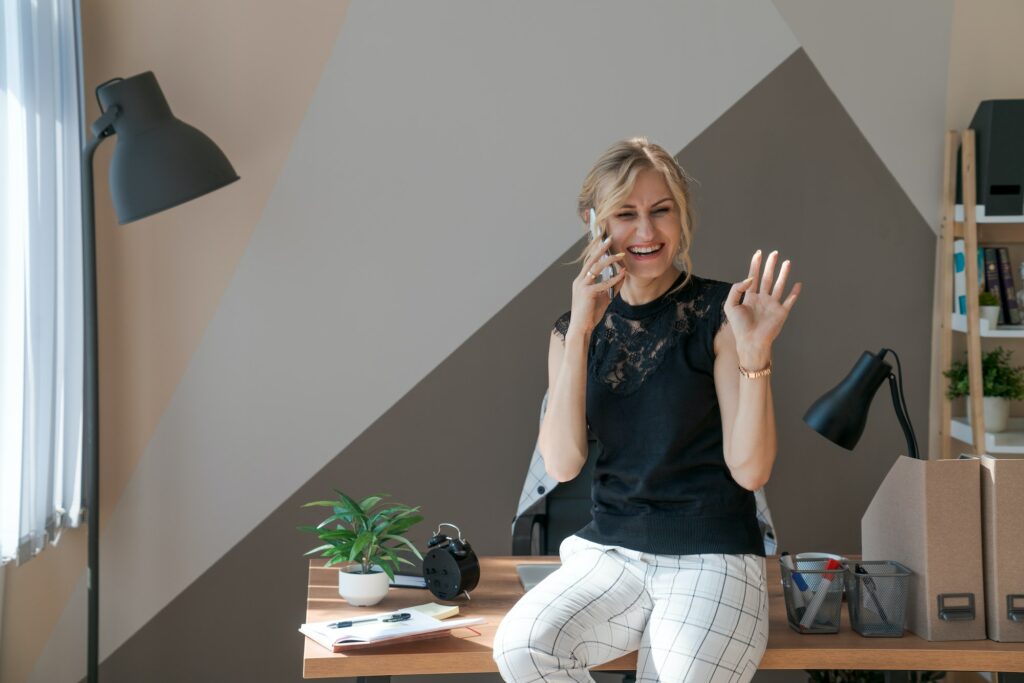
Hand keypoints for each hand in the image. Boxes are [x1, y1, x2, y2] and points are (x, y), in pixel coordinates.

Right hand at [567, 240, 626, 337]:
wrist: (581, 328)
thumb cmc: (590, 314)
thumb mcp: (603, 298)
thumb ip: (612, 287)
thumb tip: (622, 276)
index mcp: (580, 281)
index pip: (589, 262)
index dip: (598, 252)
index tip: (606, 243)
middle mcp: (579, 281)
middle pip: (591, 260)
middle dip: (601, 248)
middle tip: (610, 238)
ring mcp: (582, 286)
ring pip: (596, 268)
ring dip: (609, 261)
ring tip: (620, 256)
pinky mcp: (587, 293)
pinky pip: (603, 283)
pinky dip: (614, 279)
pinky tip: (621, 275)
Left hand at [725, 250, 800, 364]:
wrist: (750, 342)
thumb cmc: (739, 327)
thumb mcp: (730, 305)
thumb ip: (737, 289)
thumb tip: (750, 278)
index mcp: (749, 297)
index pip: (753, 277)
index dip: (755, 265)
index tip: (759, 253)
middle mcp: (762, 299)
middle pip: (767, 278)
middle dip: (770, 265)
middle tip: (774, 253)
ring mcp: (772, 305)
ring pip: (779, 286)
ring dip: (783, 274)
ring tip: (787, 262)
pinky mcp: (781, 312)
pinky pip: (789, 300)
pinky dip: (794, 292)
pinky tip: (798, 284)